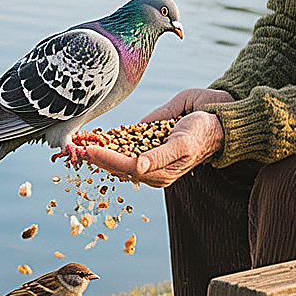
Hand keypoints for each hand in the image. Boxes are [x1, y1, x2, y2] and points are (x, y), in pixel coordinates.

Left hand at [84, 91, 232, 187]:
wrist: (217, 123)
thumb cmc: (201, 133)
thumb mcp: (181, 144)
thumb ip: (158, 157)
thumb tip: (137, 167)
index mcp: (160, 173)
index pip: (125, 168)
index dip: (106, 159)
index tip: (89, 150)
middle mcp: (152, 169)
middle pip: (118, 166)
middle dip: (98, 157)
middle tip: (77, 146)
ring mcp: (150, 159)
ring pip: (119, 159)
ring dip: (101, 151)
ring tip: (82, 142)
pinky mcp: (150, 148)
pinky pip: (126, 149)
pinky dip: (111, 144)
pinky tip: (99, 138)